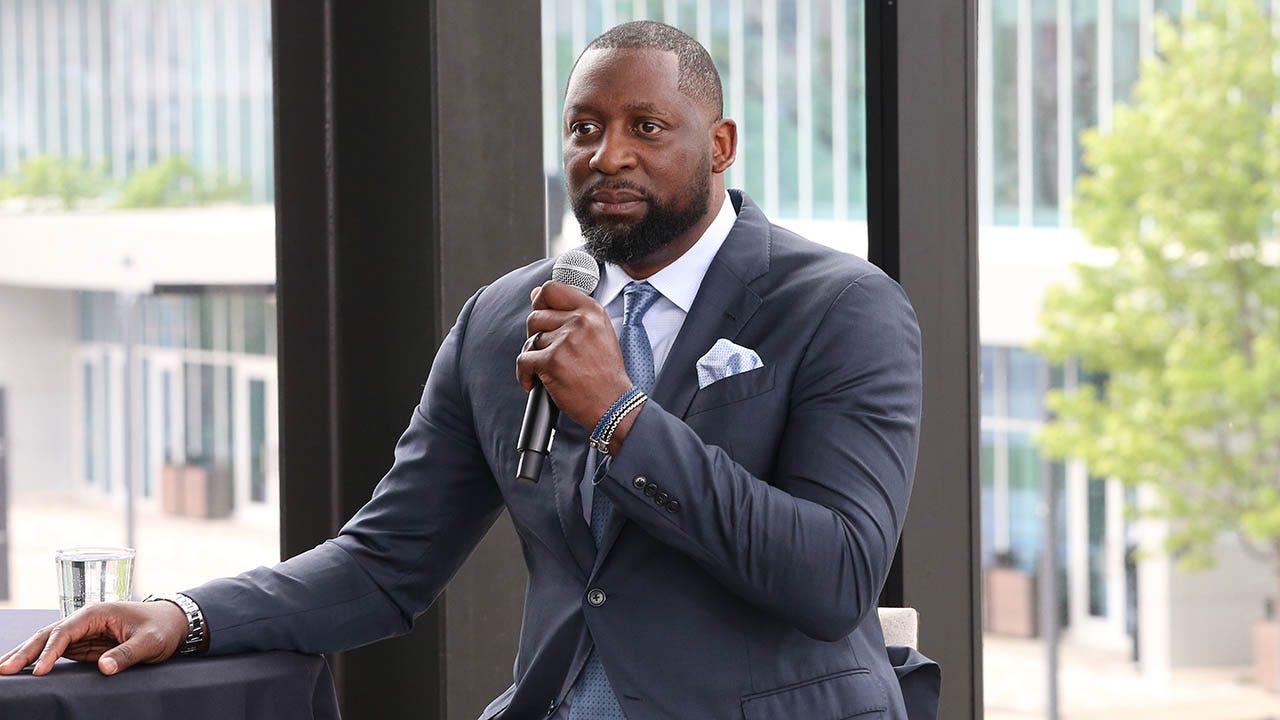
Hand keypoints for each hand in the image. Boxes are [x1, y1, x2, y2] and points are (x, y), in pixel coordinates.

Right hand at [0, 601, 187, 676]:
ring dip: (26, 655)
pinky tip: (25, 669)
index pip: (66, 632)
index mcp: (98, 612)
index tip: (40, 671)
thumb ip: (127, 653)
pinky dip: (40, 660)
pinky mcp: (85, 643)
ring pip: (48, 642)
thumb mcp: (150, 642)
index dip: (51, 652)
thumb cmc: (162, 628)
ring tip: (4, 668)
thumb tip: (103, 667)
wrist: (173, 623)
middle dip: (26, 652)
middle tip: (3, 669)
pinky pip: (57, 651)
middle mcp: (86, 619)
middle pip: (49, 634)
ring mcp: (83, 631)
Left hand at [517, 281, 632, 432]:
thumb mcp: (598, 333)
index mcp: (592, 311)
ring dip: (534, 357)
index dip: (540, 302)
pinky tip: (534, 382)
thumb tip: (535, 293)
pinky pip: (523, 361)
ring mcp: (565, 341)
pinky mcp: (552, 362)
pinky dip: (525, 375)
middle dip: (536, 335)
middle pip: (535, 316)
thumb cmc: (606, 373)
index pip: (552, 289)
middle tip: (548, 351)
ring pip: (530, 340)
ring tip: (549, 370)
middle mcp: (579, 322)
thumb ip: (569, 311)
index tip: (541, 314)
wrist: (614, 404)